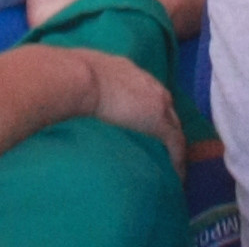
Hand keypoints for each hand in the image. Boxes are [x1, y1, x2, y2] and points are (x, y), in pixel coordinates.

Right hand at [69, 47, 180, 166]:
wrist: (80, 78)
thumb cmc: (70, 74)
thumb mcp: (80, 73)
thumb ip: (85, 83)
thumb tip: (71, 90)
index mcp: (130, 71)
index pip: (147, 92)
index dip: (149, 109)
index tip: (145, 125)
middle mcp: (149, 84)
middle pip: (166, 109)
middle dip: (166, 127)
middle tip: (163, 148)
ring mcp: (157, 103)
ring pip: (174, 127)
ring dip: (174, 146)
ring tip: (173, 166)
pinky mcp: (159, 123)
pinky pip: (176, 144)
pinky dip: (177, 160)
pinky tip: (177, 177)